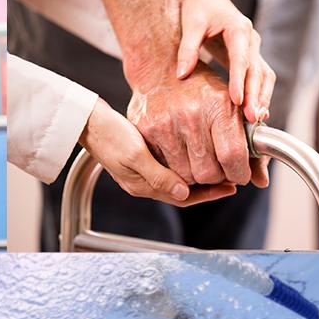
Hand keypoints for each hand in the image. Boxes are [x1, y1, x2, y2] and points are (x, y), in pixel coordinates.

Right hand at [80, 98, 237, 206]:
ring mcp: (142, 171)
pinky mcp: (141, 158)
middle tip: (233, 176)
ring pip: (179, 179)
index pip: (183, 198)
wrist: (86, 121)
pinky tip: (197, 152)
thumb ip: (158, 175)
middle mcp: (145, 182)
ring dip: (199, 174)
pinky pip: (170, 166)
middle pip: (184, 191)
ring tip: (220, 165)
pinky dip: (186, 163)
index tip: (231, 186)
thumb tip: (183, 194)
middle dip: (209, 186)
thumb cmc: (108, 134)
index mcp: (143, 186)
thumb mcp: (134, 155)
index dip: (209, 194)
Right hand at [127, 63, 269, 187]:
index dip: (239, 173)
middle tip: (218, 168)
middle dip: (217, 177)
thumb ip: (250, 143)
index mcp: (219, 105)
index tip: (239, 174)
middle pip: (208, 173)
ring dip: (195, 176)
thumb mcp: (231, 105)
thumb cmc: (201, 89)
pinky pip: (165, 169)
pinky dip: (175, 171)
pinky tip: (180, 157)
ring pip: (186, 176)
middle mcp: (192, 115)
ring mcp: (166, 124)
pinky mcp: (147, 132)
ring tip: (198, 161)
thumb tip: (262, 181)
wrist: (160, 70)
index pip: (233, 156)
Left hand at [177, 0, 275, 122]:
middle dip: (256, 96)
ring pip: (264, 76)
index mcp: (239, 30)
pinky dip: (260, 94)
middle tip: (252, 118)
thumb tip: (182, 75)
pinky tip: (255, 112)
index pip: (241, 59)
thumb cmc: (200, 8)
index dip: (240, 81)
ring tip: (257, 120)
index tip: (237, 101)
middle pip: (258, 71)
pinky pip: (259, 78)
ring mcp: (252, 50)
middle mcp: (251, 41)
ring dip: (262, 98)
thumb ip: (187, 48)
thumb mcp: (192, 24)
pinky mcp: (249, 58)